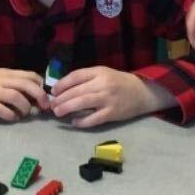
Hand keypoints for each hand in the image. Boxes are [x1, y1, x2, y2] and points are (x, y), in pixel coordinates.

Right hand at [0, 68, 44, 120]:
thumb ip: (13, 82)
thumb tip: (33, 94)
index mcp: (7, 73)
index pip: (30, 75)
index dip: (40, 86)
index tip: (43, 96)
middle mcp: (1, 81)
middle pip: (27, 85)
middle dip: (39, 96)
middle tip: (44, 107)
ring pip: (16, 97)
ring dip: (25, 107)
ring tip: (23, 114)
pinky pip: (2, 110)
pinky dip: (11, 115)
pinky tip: (12, 118)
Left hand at [49, 67, 169, 128]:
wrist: (142, 92)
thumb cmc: (119, 82)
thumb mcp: (103, 74)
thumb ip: (87, 79)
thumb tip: (64, 88)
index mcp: (99, 72)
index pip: (76, 76)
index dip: (62, 84)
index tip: (54, 91)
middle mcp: (103, 84)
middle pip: (77, 91)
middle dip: (61, 98)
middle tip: (52, 105)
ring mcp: (108, 99)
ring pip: (83, 103)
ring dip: (67, 108)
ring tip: (58, 112)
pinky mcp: (112, 113)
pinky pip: (94, 118)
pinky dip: (82, 121)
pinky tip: (74, 122)